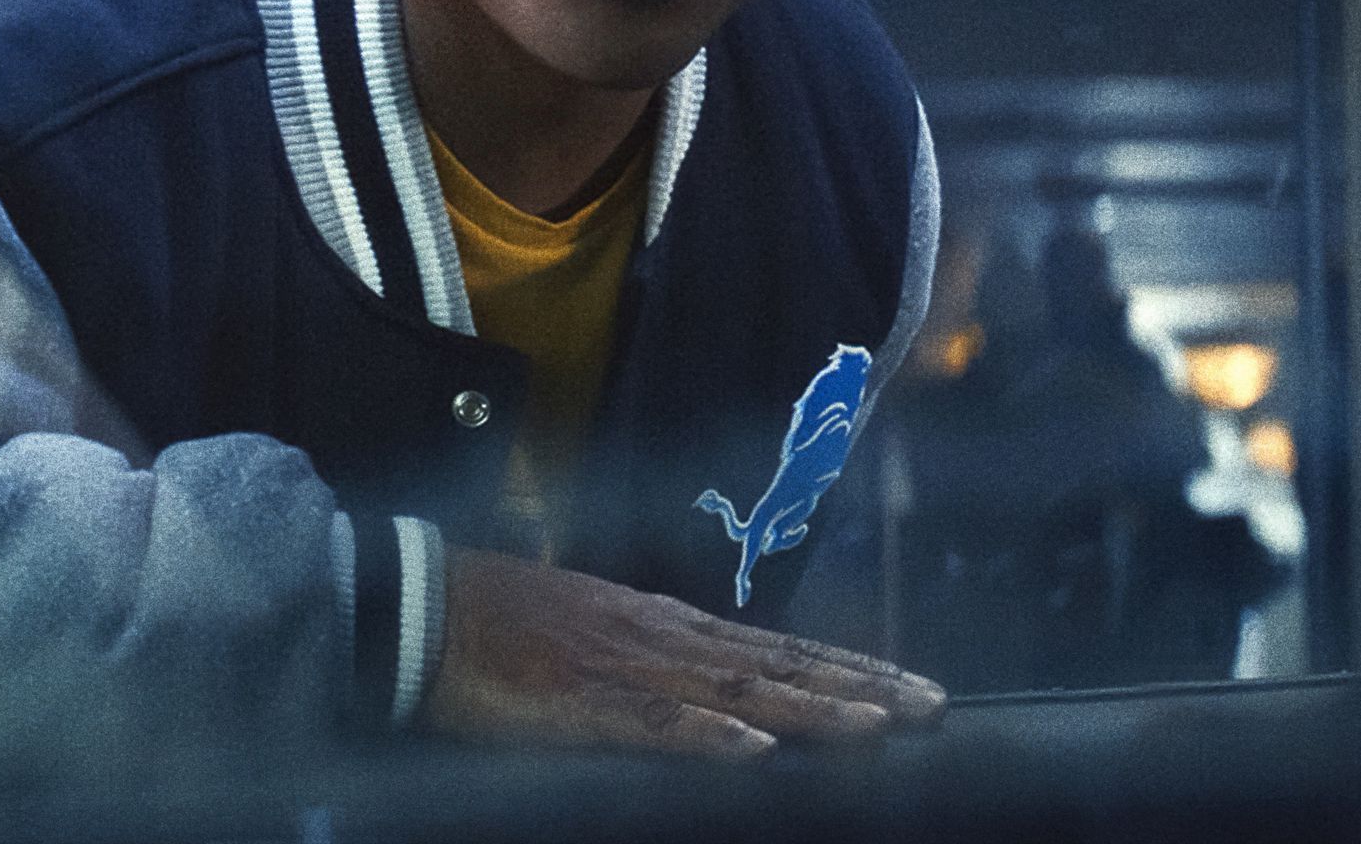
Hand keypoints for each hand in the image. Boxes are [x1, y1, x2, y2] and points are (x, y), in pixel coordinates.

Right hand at [419, 546, 946, 758]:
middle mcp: (665, 640)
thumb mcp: (595, 638)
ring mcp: (628, 668)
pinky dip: (709, 738)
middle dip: (860, 685)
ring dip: (813, 708)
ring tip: (876, 727)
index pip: (779, 650)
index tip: (908, 687)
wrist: (428, 606)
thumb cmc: (504, 624)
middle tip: (933, 706)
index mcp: (668, 628)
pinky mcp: (582, 701)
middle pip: (781, 665)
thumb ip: (652, 665)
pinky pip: (656, 725)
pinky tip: (756, 753)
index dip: (847, 668)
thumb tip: (712, 700)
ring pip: (740, 691)